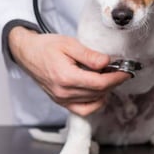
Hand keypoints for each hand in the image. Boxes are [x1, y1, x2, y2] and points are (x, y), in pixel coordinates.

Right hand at [8, 27, 130, 115]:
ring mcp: (62, 100)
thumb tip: (107, 62)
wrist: (27, 54)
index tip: (127, 71)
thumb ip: (89, 55)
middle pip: (98, 93)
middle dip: (113, 83)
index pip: (100, 83)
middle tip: (120, 71)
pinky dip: (94, 102)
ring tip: (108, 78)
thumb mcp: (69, 44)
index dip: (116, 78)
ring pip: (93, 103)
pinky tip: (98, 90)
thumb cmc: (46, 46)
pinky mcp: (61, 102)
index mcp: (66, 77)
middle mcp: (64, 93)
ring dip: (105, 92)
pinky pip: (83, 109)